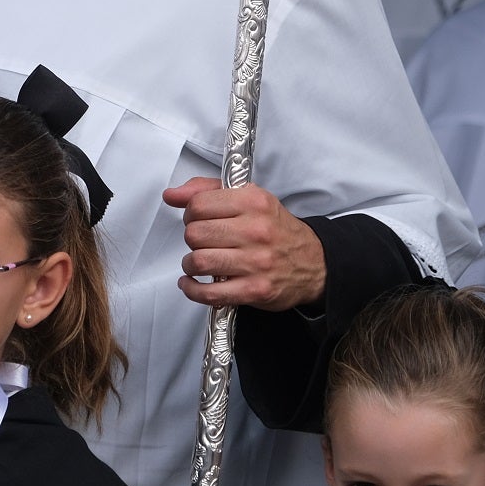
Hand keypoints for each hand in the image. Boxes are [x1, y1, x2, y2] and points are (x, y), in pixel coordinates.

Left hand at [162, 177, 326, 311]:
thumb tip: (171, 195)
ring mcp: (256, 262)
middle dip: (191, 239)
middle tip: (201, 242)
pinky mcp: (254, 290)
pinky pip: (209, 293)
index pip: (198, 204)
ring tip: (198, 262)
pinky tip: (192, 284)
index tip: (197, 220)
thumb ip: (208, 191)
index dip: (190, 213)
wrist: (313, 263)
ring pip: (198, 261)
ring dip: (190, 264)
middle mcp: (255, 230)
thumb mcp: (249, 199)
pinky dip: (192, 290)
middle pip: (195, 234)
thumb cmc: (275, 230)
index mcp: (253, 201)